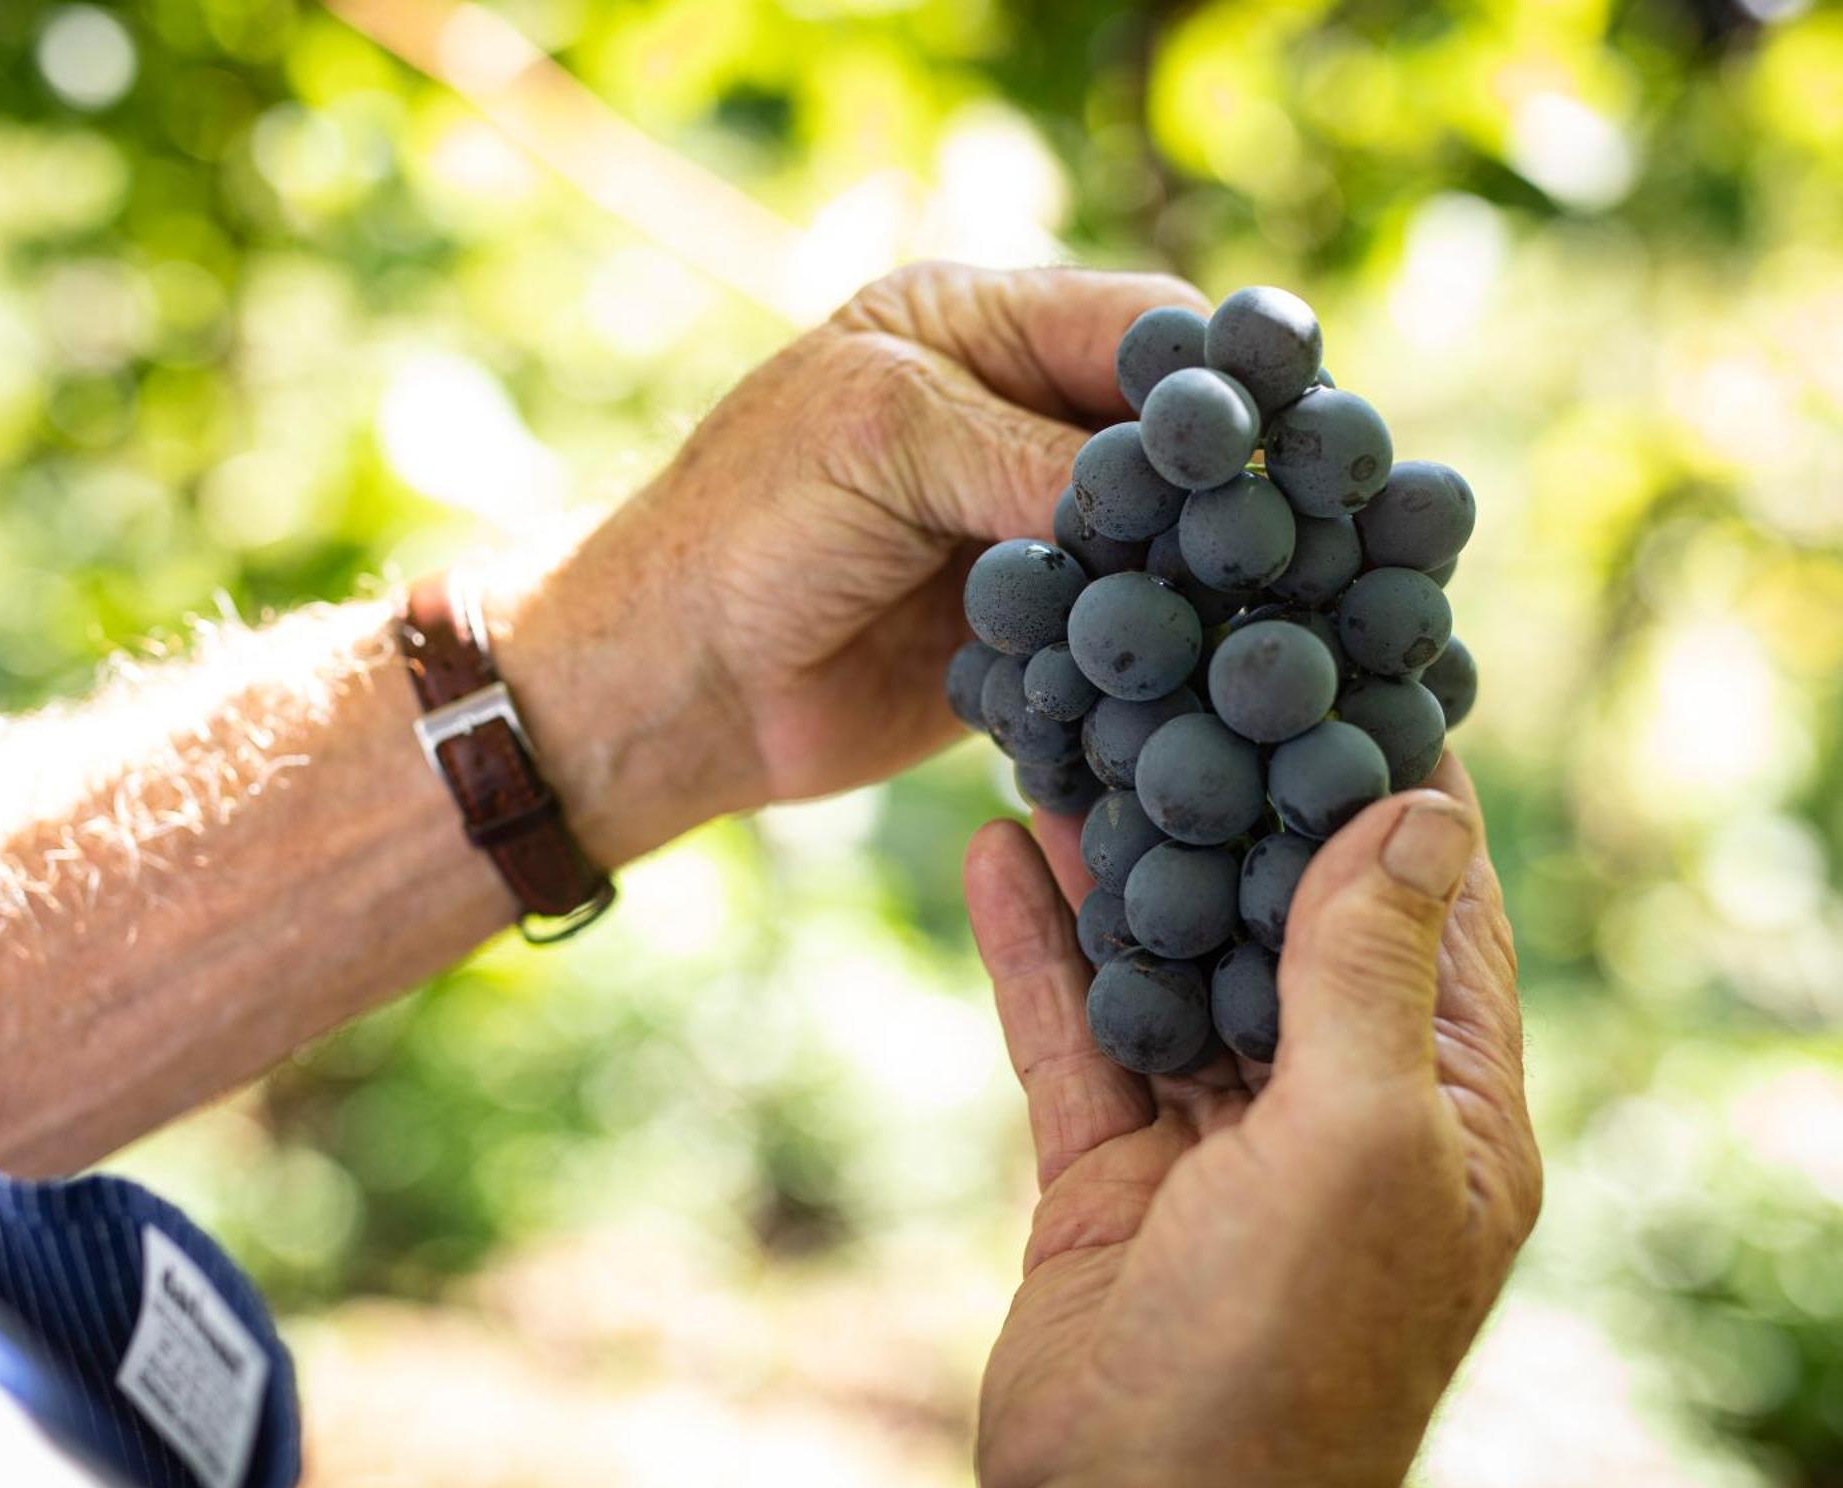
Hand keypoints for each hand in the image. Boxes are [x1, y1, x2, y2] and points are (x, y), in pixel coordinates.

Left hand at [485, 262, 1205, 868]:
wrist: (675, 684)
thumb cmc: (748, 528)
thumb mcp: (883, 437)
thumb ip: (1029, 451)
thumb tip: (1179, 494)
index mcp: (973, 329)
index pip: (1138, 325)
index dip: (1213, 377)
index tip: (1276, 436)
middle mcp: (1011, 421)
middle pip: (1167, 435)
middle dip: (1222, 483)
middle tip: (1290, 534)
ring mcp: (1023, 530)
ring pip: (1159, 539)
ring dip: (1199, 576)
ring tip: (1258, 610)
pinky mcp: (1029, 632)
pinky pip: (1123, 632)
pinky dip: (1153, 654)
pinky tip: (1188, 675)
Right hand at [963, 755, 1539, 1487]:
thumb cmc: (1285, 1349)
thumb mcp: (1356, 1144)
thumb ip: (1371, 974)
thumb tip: (1418, 811)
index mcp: (1442, 1104)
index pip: (1431, 910)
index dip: (1390, 790)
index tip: (1341, 672)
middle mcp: (1337, 1109)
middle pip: (1283, 921)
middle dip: (1229, 808)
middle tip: (1171, 683)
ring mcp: (1218, 1138)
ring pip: (1168, 963)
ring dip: (1117, 864)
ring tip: (1066, 745)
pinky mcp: (1114, 1167)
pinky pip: (1073, 1031)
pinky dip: (1035, 947)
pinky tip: (987, 855)